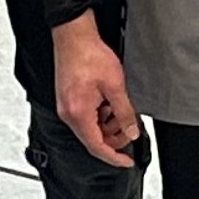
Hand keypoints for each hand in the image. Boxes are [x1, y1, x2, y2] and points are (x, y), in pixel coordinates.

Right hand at [51, 13, 138, 167]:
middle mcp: (68, 113)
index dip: (114, 157)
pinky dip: (100, 116)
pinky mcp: (67, 99)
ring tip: (122, 111)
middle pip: (93, 139)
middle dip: (114, 138)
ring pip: (90, 128)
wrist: (73, 37)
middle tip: (131, 128)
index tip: (126, 162)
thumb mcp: (115, 86)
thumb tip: (131, 132)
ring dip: (108, 125)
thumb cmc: (89, 56)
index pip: (96, 146)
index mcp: (78, 114)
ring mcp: (66, 106)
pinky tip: (109, 103)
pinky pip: (85, 117)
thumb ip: (125, 113)